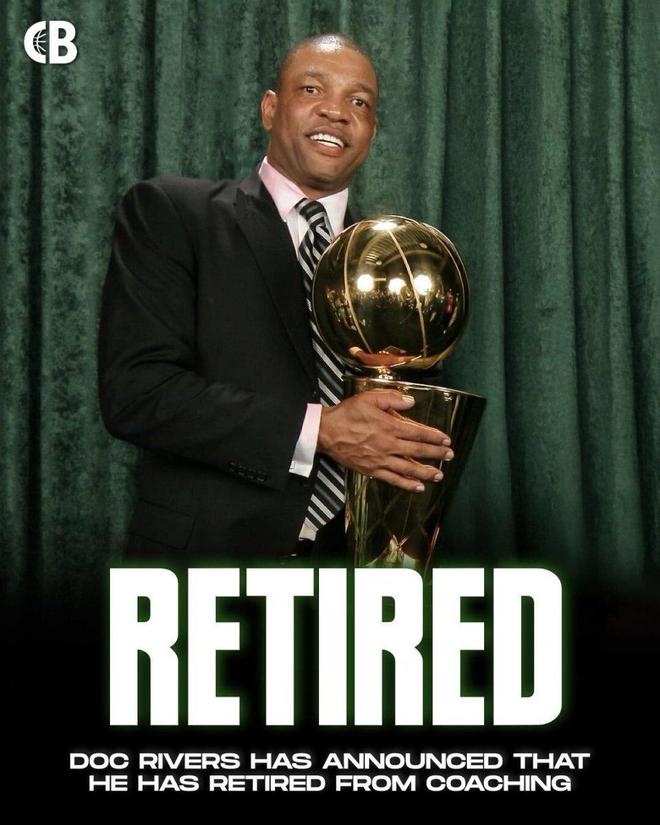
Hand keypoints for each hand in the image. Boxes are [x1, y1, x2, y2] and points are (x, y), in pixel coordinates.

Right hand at [316, 390, 453, 492]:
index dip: (434, 436)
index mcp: (389, 426)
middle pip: (418, 451)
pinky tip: (418, 487)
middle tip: (449, 456)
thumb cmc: (347, 414)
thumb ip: (392, 399)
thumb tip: (411, 402)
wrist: (326, 432)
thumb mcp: (369, 398)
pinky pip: (393, 479)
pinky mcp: (372, 470)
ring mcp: (381, 460)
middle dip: (436, 454)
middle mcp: (388, 445)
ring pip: (409, 468)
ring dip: (426, 472)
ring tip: (439, 475)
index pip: (418, 433)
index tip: (446, 439)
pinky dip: (406, 484)